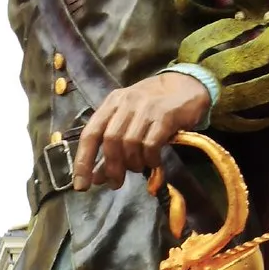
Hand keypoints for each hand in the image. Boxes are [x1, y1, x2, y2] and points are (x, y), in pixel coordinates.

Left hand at [73, 73, 209, 190]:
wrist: (187, 84)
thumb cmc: (154, 106)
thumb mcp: (129, 120)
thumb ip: (112, 147)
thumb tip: (97, 178)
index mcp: (111, 104)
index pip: (90, 134)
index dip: (83, 161)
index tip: (81, 185)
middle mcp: (126, 103)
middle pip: (110, 140)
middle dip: (112, 167)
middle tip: (116, 182)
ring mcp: (146, 108)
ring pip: (130, 143)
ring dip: (133, 163)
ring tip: (138, 168)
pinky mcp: (166, 115)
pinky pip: (151, 143)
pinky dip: (150, 158)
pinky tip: (153, 162)